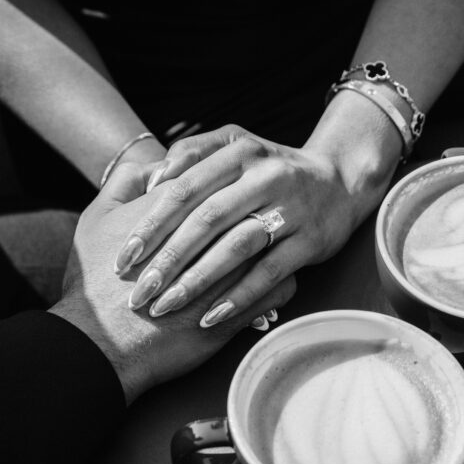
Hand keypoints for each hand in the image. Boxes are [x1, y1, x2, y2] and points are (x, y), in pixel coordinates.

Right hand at [50, 159, 295, 402]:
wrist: (100, 344)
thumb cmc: (94, 281)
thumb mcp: (97, 218)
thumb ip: (127, 180)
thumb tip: (162, 164)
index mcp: (179, 208)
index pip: (218, 180)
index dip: (227, 184)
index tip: (233, 189)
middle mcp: (210, 237)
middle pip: (251, 209)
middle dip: (260, 207)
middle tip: (267, 209)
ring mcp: (228, 274)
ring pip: (272, 246)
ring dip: (275, 244)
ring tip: (277, 243)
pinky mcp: (238, 310)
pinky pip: (279, 289)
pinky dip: (280, 284)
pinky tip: (277, 281)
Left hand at [112, 122, 391, 326]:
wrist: (340, 182)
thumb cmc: (270, 169)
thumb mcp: (235, 145)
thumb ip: (192, 152)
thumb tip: (152, 179)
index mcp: (239, 152)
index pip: (185, 189)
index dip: (150, 224)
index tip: (123, 258)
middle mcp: (265, 176)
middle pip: (206, 219)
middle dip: (167, 259)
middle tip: (138, 293)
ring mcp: (291, 208)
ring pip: (236, 247)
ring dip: (197, 280)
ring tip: (165, 307)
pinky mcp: (312, 239)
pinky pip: (270, 272)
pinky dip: (238, 296)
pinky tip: (209, 318)